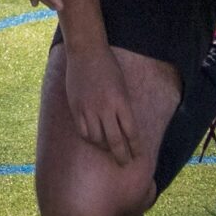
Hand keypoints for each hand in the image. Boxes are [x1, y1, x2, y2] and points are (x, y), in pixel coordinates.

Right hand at [63, 39, 140, 166]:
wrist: (86, 52)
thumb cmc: (108, 66)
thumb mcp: (122, 87)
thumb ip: (123, 107)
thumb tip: (125, 128)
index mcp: (121, 102)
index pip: (131, 132)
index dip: (135, 147)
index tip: (138, 156)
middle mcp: (106, 108)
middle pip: (115, 141)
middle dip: (122, 155)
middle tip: (125, 163)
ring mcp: (89, 109)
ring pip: (97, 139)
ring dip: (104, 147)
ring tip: (108, 149)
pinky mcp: (76, 108)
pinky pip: (83, 131)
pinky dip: (90, 138)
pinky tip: (94, 139)